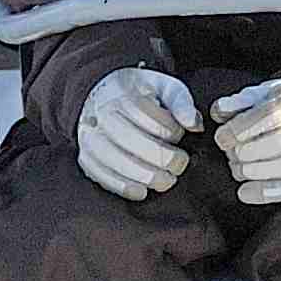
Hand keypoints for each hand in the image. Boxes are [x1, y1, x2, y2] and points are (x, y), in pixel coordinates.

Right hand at [75, 65, 198, 199]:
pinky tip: (141, 192)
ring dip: (141, 174)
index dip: (165, 128)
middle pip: (126, 137)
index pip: (142, 112)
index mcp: (120, 93)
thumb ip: (181, 103)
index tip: (180, 135)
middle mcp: (99, 114)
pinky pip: (98, 174)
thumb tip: (195, 125)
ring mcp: (88, 136)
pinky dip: (120, 186)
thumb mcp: (165, 88)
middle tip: (179, 164)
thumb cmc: (143, 94)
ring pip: (110, 158)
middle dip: (157, 155)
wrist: (105, 95)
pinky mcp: (85, 156)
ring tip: (166, 181)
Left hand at [211, 73, 280, 205]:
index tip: (223, 138)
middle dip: (250, 152)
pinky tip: (246, 192)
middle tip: (232, 155)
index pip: (271, 114)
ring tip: (239, 170)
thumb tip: (221, 110)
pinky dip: (269, 193)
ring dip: (258, 172)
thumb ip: (239, 102)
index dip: (243, 129)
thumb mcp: (262, 95)